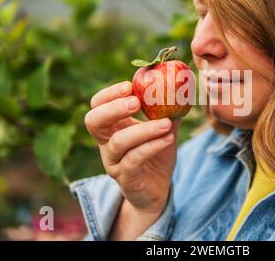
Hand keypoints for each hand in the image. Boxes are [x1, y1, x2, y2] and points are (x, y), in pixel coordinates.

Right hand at [84, 81, 179, 238]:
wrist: (157, 190)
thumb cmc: (157, 155)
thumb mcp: (163, 130)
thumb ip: (168, 111)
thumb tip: (180, 88)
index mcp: (112, 127)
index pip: (97, 105)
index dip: (109, 94)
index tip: (130, 85)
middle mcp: (106, 143)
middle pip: (94, 121)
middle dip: (113, 108)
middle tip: (136, 102)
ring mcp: (113, 162)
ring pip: (118, 142)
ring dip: (143, 130)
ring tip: (166, 123)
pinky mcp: (125, 178)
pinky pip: (134, 160)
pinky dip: (152, 146)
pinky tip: (168, 139)